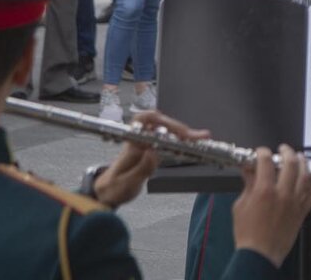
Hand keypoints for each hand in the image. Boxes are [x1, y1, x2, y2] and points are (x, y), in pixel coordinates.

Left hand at [93, 111, 210, 207]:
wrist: (108, 193)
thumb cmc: (114, 188)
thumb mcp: (126, 183)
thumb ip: (140, 169)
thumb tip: (153, 152)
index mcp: (131, 145)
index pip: (143, 120)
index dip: (159, 118)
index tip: (174, 127)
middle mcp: (140, 141)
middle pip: (161, 124)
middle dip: (180, 128)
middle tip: (197, 136)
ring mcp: (147, 145)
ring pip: (167, 132)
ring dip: (184, 134)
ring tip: (201, 138)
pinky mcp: (154, 151)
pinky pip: (169, 142)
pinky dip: (182, 143)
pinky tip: (193, 145)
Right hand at [232, 146, 310, 268]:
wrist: (259, 255)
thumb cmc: (247, 234)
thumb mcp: (240, 206)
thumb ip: (247, 185)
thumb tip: (248, 171)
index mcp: (264, 191)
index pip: (266, 161)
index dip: (263, 152)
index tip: (261, 152)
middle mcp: (282, 194)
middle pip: (290, 164)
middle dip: (286, 152)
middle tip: (282, 149)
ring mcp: (295, 202)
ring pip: (305, 175)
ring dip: (303, 162)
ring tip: (299, 156)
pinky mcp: (302, 212)